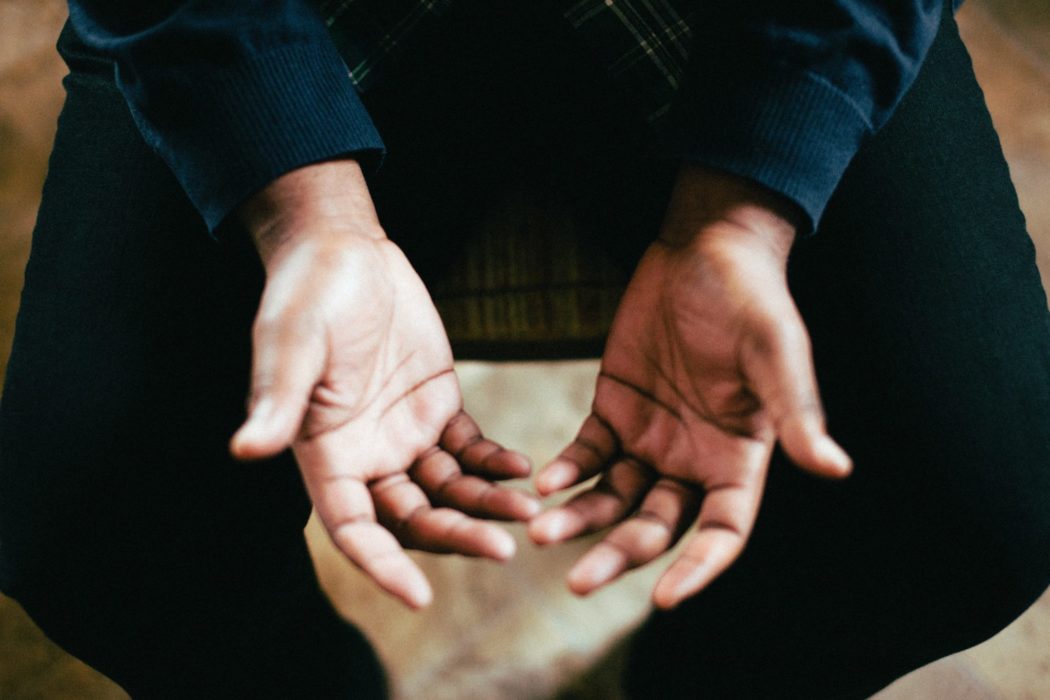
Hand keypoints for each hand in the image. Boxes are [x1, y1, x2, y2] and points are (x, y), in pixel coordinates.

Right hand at [229, 161, 537, 607]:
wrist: (346, 251)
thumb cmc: (307, 294)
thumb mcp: (292, 342)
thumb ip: (280, 399)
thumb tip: (246, 448)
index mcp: (325, 454)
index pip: (352, 528)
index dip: (381, 565)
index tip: (419, 597)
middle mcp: (366, 456)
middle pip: (412, 519)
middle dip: (456, 537)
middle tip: (504, 550)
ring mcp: (404, 434)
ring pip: (449, 491)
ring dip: (487, 505)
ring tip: (531, 511)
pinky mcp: (437, 406)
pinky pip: (470, 449)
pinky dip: (495, 463)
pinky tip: (523, 468)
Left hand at [529, 167, 850, 608]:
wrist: (706, 249)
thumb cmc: (752, 299)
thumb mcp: (776, 352)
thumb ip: (795, 412)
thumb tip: (835, 467)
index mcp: (740, 457)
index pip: (723, 531)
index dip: (698, 567)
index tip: (664, 598)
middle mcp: (694, 459)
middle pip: (657, 526)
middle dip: (619, 555)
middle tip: (576, 583)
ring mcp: (651, 437)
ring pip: (614, 497)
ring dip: (581, 519)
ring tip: (542, 534)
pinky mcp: (614, 409)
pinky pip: (588, 453)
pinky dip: (568, 470)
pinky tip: (545, 482)